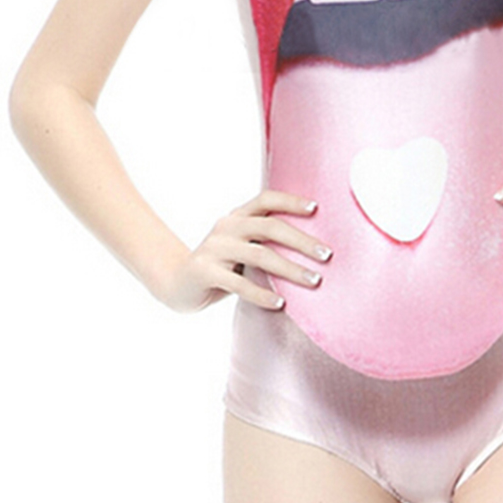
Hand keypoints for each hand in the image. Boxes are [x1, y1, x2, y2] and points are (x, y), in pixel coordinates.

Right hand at [158, 189, 332, 312]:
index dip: (290, 201)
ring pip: (259, 255)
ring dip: (290, 269)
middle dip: (302, 241)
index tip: (317, 208)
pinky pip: (239, 284)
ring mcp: (214, 249)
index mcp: (237, 216)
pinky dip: (263, 294)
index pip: (266, 199)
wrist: (176, 283)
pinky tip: (281, 303)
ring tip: (314, 281)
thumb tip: (313, 247)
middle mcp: (226, 227)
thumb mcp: (241, 246)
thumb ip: (265, 241)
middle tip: (327, 255)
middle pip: (269, 227)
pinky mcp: (205, 272)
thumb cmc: (222, 265)